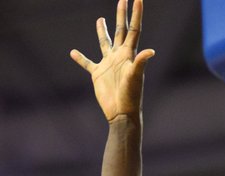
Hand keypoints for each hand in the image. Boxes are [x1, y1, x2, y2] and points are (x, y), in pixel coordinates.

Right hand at [70, 0, 154, 122]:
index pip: (133, 30)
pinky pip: (87, 63)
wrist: (121, 112)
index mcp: (129, 54)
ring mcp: (108, 64)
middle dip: (121, 15)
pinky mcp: (98, 74)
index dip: (136, 14)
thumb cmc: (130, 96)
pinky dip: (80, 58)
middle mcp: (119, 56)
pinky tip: (73, 53)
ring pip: (104, 43)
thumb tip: (151, 51)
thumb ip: (140, 63)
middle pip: (120, 31)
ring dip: (102, 31)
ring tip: (100, 19)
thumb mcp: (135, 77)